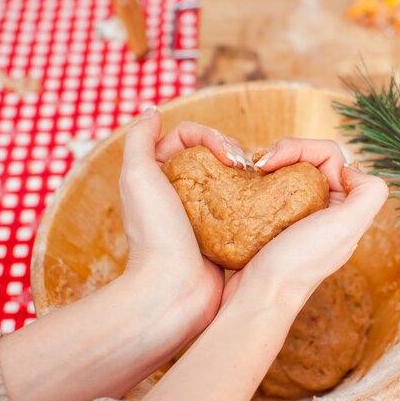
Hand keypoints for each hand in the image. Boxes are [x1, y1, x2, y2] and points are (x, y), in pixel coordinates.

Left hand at [120, 108, 248, 336]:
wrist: (173, 290)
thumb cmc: (156, 234)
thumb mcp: (138, 177)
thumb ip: (139, 138)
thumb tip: (152, 111)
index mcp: (157, 173)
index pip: (189, 134)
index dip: (212, 135)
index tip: (228, 154)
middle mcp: (177, 189)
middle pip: (211, 151)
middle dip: (232, 149)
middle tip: (247, 165)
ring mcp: (200, 210)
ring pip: (228, 175)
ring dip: (244, 171)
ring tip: (258, 178)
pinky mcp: (219, 230)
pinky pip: (238, 202)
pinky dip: (250, 195)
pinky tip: (261, 197)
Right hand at [141, 137, 387, 400]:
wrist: (258, 297)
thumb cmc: (298, 262)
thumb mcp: (346, 227)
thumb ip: (369, 194)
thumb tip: (352, 169)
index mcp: (344, 208)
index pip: (329, 156)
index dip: (301, 148)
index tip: (272, 161)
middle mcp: (324, 211)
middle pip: (306, 160)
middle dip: (282, 153)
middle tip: (256, 164)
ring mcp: (296, 218)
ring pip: (285, 173)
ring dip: (266, 166)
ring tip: (247, 172)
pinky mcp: (270, 225)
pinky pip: (267, 191)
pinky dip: (255, 182)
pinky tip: (244, 186)